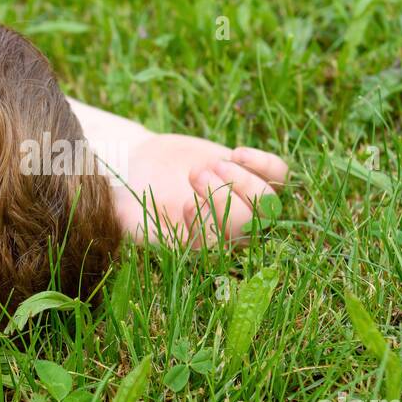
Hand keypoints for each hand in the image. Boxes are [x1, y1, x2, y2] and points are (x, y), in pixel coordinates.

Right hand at [113, 133, 286, 247]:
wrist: (142, 167)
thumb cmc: (127, 195)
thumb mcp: (122, 212)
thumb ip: (133, 225)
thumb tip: (140, 229)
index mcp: (197, 248)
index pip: (218, 246)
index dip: (208, 225)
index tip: (183, 202)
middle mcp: (226, 232)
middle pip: (249, 226)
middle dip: (224, 197)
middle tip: (193, 174)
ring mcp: (243, 203)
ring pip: (268, 202)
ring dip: (243, 180)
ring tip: (212, 164)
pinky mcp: (251, 176)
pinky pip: (278, 175)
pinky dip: (264, 164)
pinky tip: (236, 153)